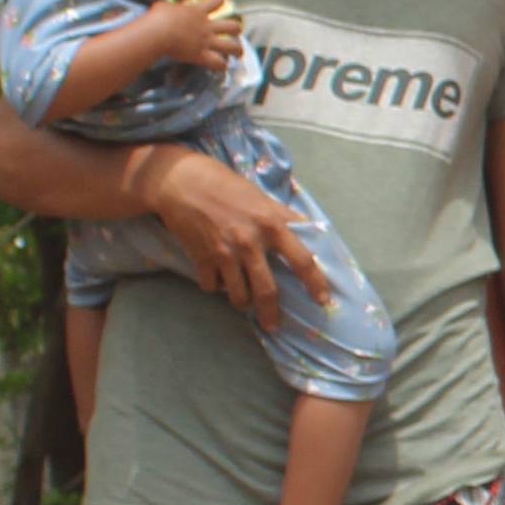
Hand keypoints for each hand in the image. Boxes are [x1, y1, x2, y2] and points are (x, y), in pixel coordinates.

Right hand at [142, 149, 329, 329]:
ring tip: (242, 299)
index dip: (315, 283)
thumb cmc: (226, 185)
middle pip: (267, 290)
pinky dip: (215, 286)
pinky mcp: (201, 258)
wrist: (182, 181)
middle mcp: (250, 242)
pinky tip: (216, 278)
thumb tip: (308, 233)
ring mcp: (225, 252)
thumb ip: (283, 218)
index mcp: (271, 223)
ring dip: (241, 301)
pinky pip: (212, 286)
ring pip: (238, 295)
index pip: (302, 259)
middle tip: (273, 324)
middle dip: (271, 313)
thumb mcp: (261, 197)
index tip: (323, 300)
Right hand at [157, 0, 246, 75]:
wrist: (159, 32)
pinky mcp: (202, 55)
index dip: (219, 1)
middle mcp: (207, 26)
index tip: (221, 1)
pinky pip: (218, 62)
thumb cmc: (158, 17)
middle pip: (231, 26)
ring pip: (231, 46)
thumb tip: (166, 8)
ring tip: (239, 53)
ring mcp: (206, 41)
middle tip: (236, 32)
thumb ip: (171, 7)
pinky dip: (222, 65)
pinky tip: (223, 67)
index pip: (214, 2)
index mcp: (198, 11)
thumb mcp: (165, 5)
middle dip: (236, 29)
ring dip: (237, 49)